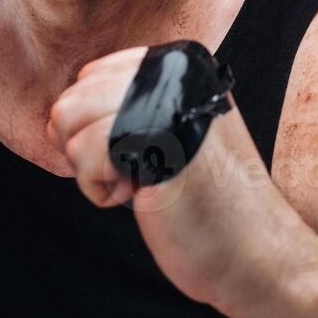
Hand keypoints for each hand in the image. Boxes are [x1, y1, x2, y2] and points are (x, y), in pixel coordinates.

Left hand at [47, 46, 299, 313]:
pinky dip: (96, 187)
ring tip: (140, 185)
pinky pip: (84, 151)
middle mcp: (176, 69)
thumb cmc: (211, 204)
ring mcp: (167, 100)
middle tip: (136, 176)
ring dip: (90, 168)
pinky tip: (139, 199)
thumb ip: (133, 105)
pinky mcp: (155, 138)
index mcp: (183, 62)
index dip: (95, 126)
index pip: (93, 76)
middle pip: (74, 96)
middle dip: (87, 146)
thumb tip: (60, 108)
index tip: (137, 156)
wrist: (257, 255)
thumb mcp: (176, 131)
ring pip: (69, 119)